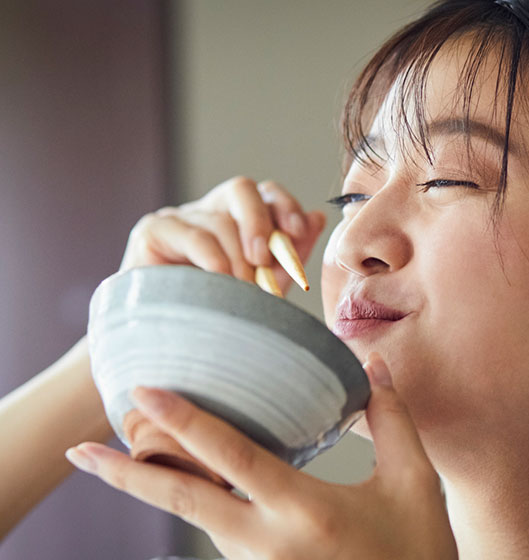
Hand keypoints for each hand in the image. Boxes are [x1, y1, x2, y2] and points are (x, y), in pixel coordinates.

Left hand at [65, 355, 464, 559]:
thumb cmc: (420, 552)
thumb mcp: (415, 481)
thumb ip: (390, 418)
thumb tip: (374, 364)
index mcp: (308, 509)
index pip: (231, 457)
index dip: (185, 421)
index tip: (146, 392)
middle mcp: (273, 545)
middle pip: (186, 502)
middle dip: (128, 473)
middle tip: (83, 450)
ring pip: (206, 523)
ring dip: (172, 490)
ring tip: (140, 458)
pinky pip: (230, 547)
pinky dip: (215, 518)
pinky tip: (214, 498)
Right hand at [120, 176, 325, 291]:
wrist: (170, 343)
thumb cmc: (222, 311)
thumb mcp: (266, 284)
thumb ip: (291, 253)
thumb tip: (317, 217)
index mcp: (240, 219)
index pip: (267, 193)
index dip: (286, 206)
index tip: (299, 231)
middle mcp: (211, 210)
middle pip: (241, 189)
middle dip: (259, 221)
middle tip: (263, 259)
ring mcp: (180, 217)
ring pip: (218, 219)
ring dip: (236, 256)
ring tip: (242, 287)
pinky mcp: (152, 231)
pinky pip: (191, 234)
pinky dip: (212, 258)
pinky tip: (221, 279)